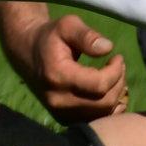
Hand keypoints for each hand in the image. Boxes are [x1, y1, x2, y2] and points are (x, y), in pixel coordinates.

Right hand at [4, 9, 129, 120]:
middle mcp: (58, 99)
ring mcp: (60, 112)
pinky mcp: (63, 118)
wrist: (26, 52)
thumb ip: (86, 35)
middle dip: (118, 83)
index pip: (99, 84)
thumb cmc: (50, 36)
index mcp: (58, 76)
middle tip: (119, 66)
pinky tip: (108, 92)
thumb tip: (108, 48)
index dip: (116, 71)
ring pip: (102, 113)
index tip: (118, 57)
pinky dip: (108, 108)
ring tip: (113, 76)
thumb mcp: (67, 25)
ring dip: (115, 95)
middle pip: (103, 101)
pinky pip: (95, 120)